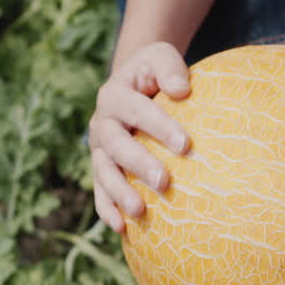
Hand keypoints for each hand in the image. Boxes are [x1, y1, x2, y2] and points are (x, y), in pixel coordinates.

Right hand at [89, 42, 192, 232]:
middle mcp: (102, 123)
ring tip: (139, 211)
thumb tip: (182, 91)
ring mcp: (99, 149)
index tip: (185, 144)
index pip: (137, 110)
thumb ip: (169, 68)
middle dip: (139, 164)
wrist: (132, 85)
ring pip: (104, 172)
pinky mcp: (101, 169)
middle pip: (116, 145)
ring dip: (120, 193)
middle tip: (164, 181)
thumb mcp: (160, 56)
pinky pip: (100, 192)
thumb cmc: (154, 73)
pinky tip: (122, 228)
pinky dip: (107, 209)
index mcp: (115, 95)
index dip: (159, 126)